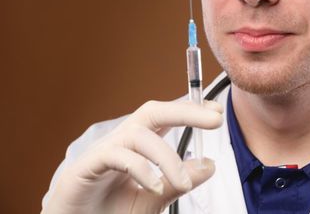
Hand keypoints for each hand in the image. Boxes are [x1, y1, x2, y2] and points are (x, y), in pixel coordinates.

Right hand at [42, 99, 223, 213]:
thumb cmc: (110, 211)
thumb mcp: (152, 199)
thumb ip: (176, 183)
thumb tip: (209, 165)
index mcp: (138, 144)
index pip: (167, 118)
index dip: (192, 111)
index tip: (217, 112)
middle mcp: (122, 140)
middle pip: (153, 112)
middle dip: (186, 111)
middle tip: (215, 119)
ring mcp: (104, 150)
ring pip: (139, 135)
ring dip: (168, 157)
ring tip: (184, 183)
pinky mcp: (86, 166)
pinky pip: (117, 156)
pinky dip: (141, 169)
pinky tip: (155, 185)